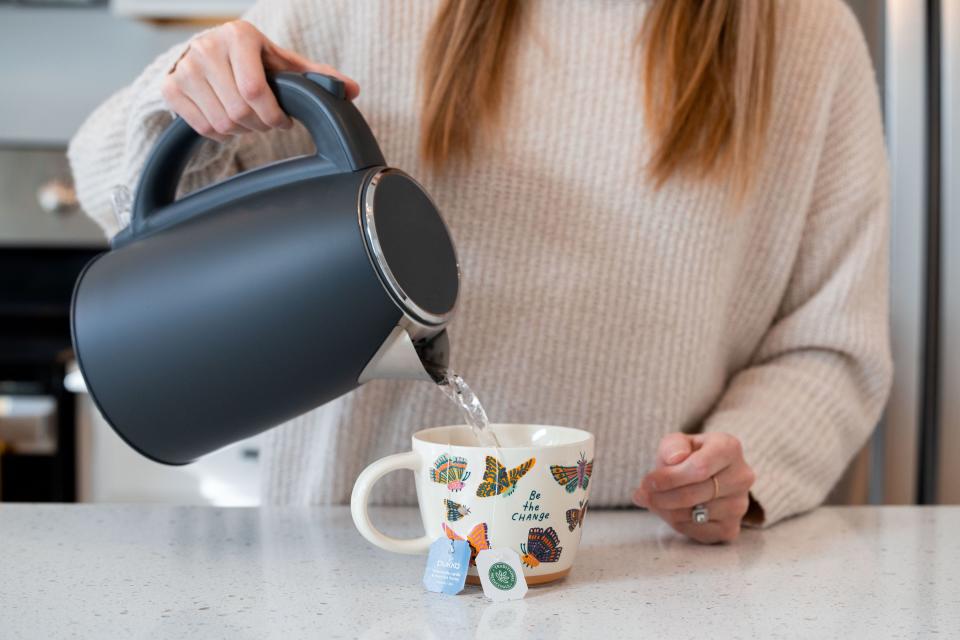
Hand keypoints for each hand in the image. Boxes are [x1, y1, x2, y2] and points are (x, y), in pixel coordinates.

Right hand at [161, 20, 359, 141]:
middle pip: (239, 111)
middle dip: (259, 125)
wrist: (207, 52)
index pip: (255, 91)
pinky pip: (202, 127)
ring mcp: (184, 68)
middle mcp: (206, 47)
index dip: (273, 115)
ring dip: (241, 130)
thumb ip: (317, 76)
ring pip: (221, 122)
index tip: (282, 119)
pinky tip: (227, 120)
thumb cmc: (252, 59)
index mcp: (239, 35)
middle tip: (265, 121)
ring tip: (247, 118)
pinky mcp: (170, 88)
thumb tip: (352, 90)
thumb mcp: (282, 62)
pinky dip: (220, 134)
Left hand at [633, 432, 755, 543]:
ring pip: (694, 515)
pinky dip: (677, 523)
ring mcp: (739, 505)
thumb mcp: (677, 442)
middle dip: (661, 496)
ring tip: (655, 500)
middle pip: (694, 493)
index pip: (699, 468)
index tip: (647, 481)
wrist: (704, 476)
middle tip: (641, 494)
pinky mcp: (731, 528)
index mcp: (729, 448)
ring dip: (666, 510)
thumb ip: (673, 445)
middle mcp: (741, 477)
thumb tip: (674, 459)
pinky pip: (697, 532)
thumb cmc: (688, 456)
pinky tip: (670, 511)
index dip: (669, 478)